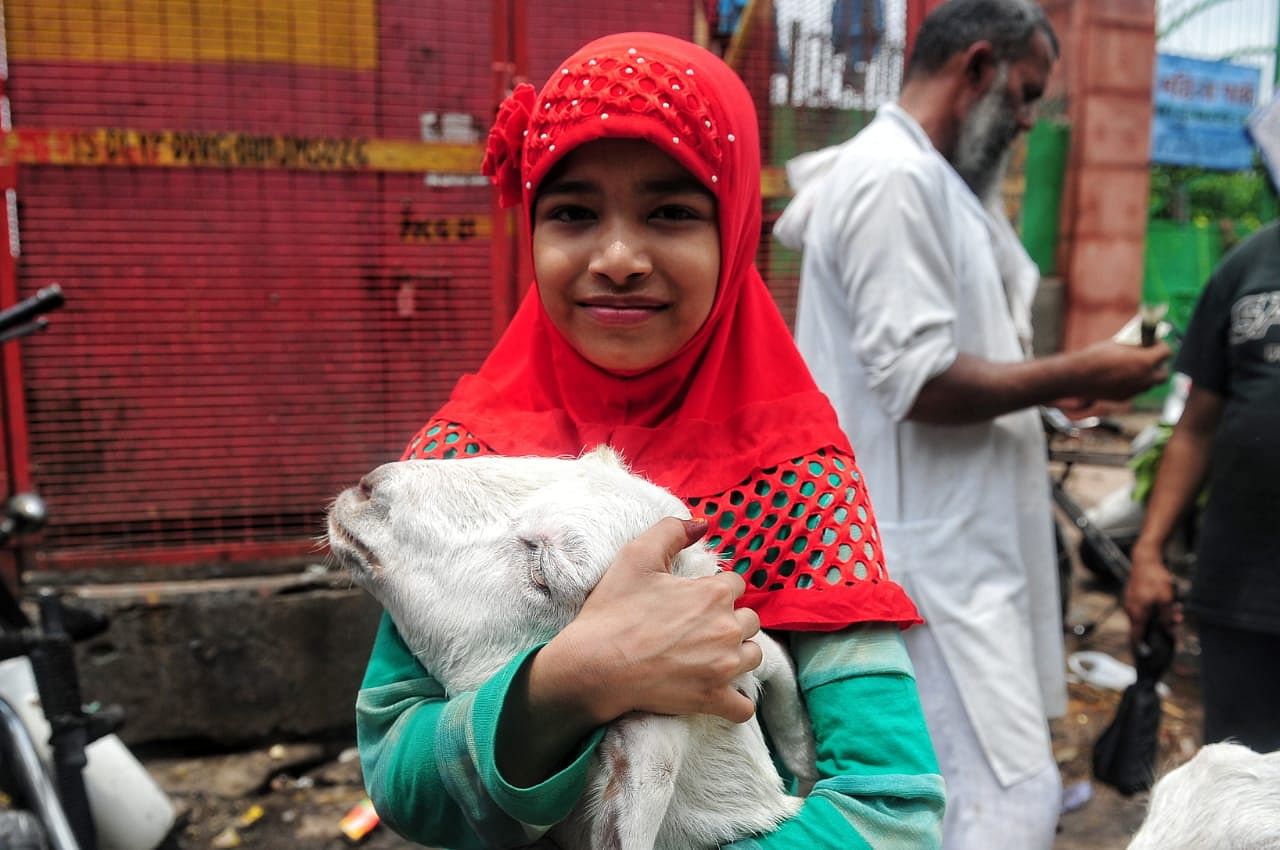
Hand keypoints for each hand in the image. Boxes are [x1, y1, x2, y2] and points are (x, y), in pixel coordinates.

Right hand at [534, 517, 762, 727]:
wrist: (594, 664)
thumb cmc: (614, 610)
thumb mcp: (637, 555)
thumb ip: (672, 530)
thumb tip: (703, 524)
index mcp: (713, 593)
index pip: (736, 585)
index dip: (715, 590)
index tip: (693, 600)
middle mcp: (727, 629)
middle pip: (750, 621)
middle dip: (730, 622)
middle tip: (698, 629)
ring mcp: (722, 667)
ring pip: (752, 657)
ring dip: (738, 656)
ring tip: (710, 656)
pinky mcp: (711, 699)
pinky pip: (743, 707)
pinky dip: (736, 702)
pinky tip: (721, 692)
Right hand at [1076, 340, 1170, 401]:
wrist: (1077, 376)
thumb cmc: (1095, 356)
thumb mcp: (1118, 344)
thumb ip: (1134, 345)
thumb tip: (1141, 342)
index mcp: (1146, 361)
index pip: (1166, 352)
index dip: (1160, 345)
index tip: (1152, 341)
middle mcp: (1144, 378)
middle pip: (1164, 373)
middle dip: (1159, 365)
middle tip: (1150, 357)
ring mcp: (1135, 390)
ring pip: (1150, 384)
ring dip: (1147, 376)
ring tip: (1134, 367)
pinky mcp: (1124, 397)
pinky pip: (1136, 390)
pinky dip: (1134, 383)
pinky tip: (1122, 376)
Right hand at [1124, 540, 1181, 649]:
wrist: (1145, 559)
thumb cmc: (1156, 579)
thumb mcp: (1167, 599)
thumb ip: (1167, 617)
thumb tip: (1169, 631)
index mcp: (1138, 614)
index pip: (1136, 637)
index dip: (1139, 649)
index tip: (1141, 659)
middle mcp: (1131, 610)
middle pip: (1144, 627)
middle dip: (1159, 629)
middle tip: (1176, 623)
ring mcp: (1130, 602)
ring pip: (1145, 617)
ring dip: (1159, 617)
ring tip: (1175, 611)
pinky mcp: (1133, 596)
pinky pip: (1143, 608)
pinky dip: (1153, 610)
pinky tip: (1165, 603)